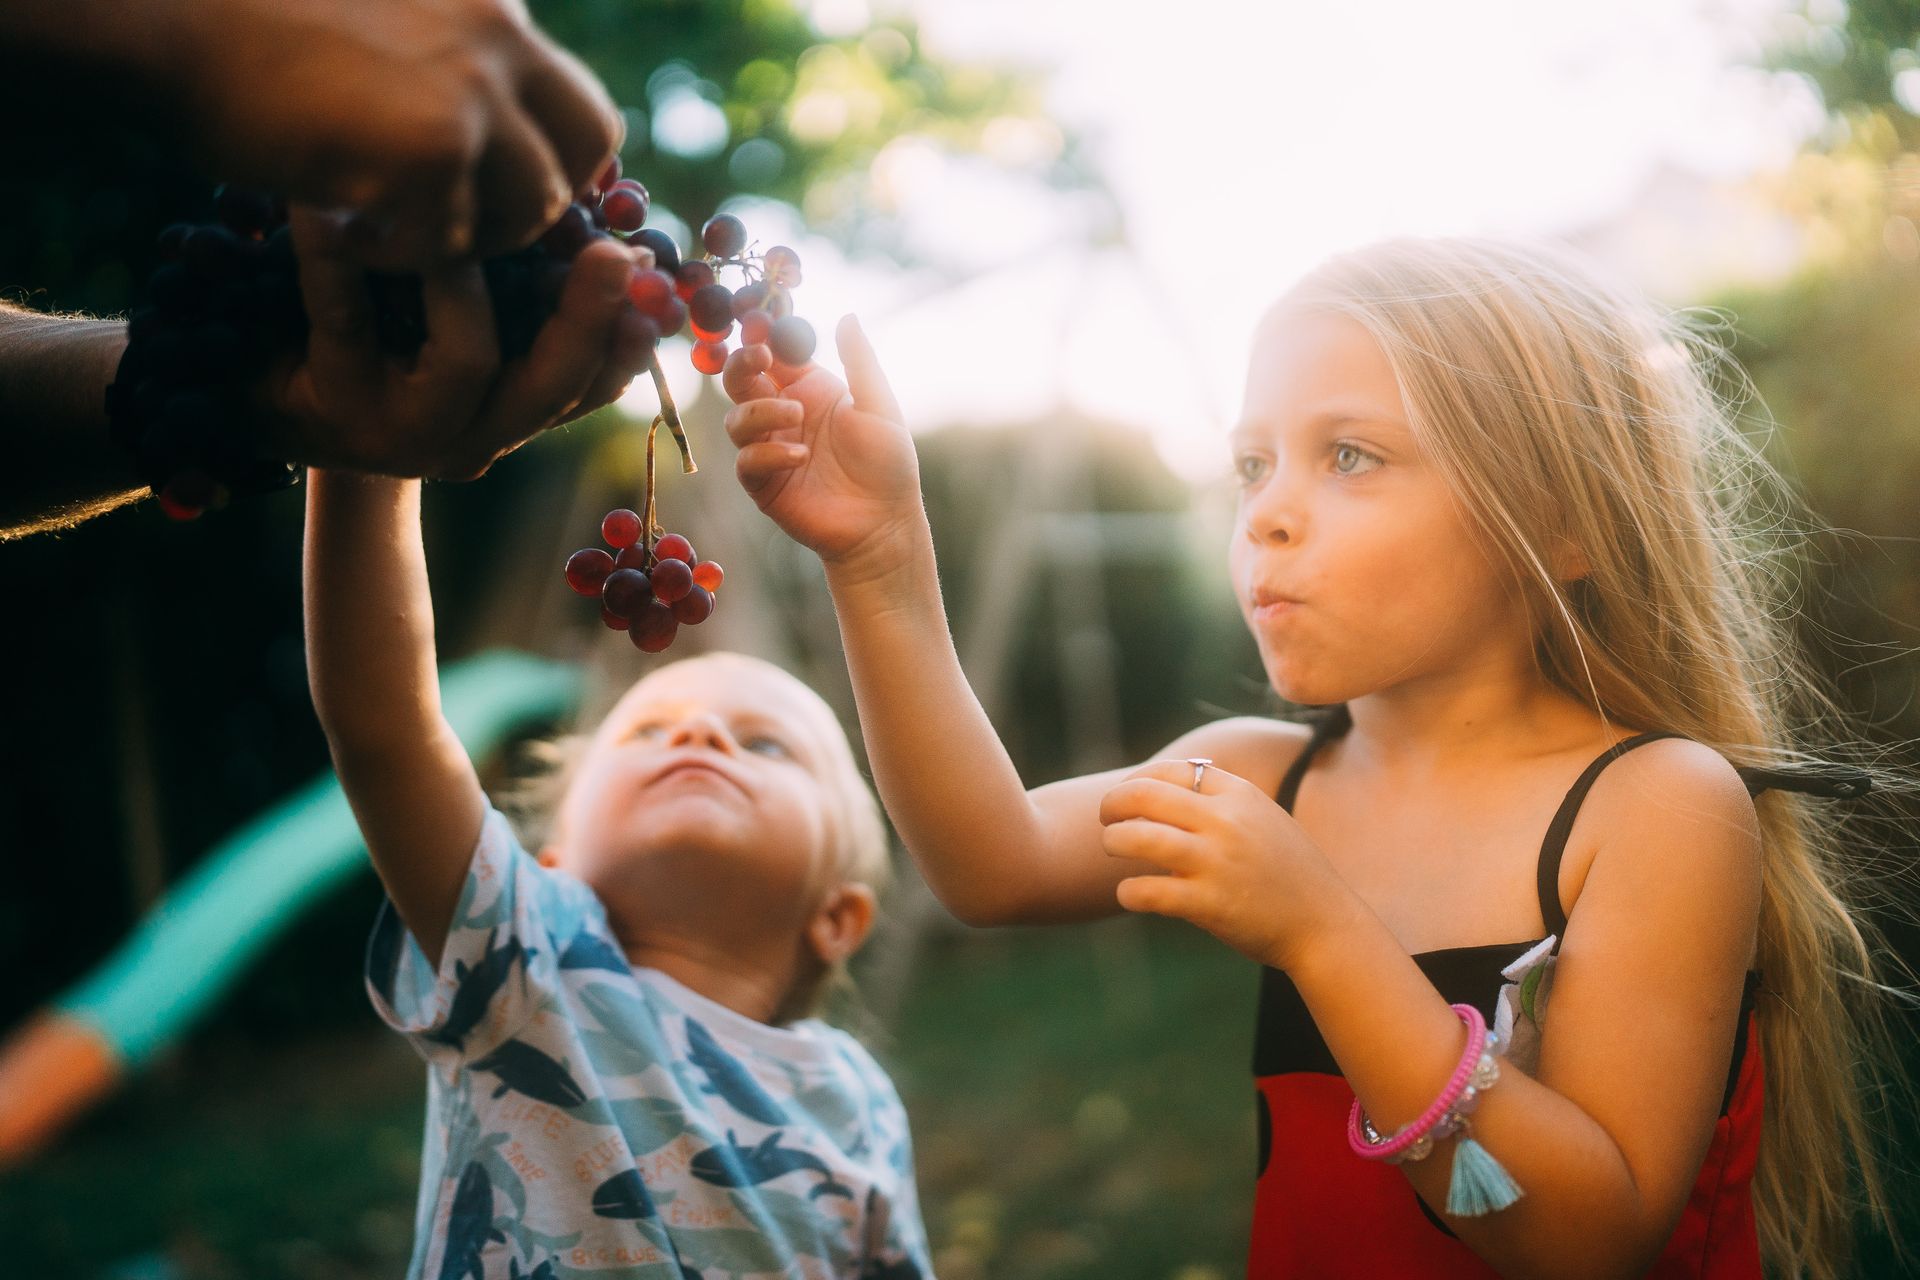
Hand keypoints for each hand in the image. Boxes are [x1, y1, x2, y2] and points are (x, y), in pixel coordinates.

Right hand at [175, 0, 618, 267]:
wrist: (163, 21)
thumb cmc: (247, 28)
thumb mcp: (384, 24)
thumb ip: (448, 62)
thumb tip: (499, 136)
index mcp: (490, 7)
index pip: (580, 105)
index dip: (555, 165)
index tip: (505, 201)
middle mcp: (498, 38)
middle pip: (585, 153)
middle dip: (535, 206)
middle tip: (461, 228)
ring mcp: (472, 91)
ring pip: (527, 207)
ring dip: (464, 236)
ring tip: (383, 224)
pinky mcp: (433, 146)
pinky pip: (453, 240)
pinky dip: (401, 254)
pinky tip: (344, 228)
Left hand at [261, 208, 652, 479]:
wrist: (262, 404)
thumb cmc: (372, 346)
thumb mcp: (453, 328)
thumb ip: (520, 297)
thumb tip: (611, 231)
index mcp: (507, 420)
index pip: (590, 387)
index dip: (628, 340)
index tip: (659, 282)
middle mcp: (467, 440)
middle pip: (548, 389)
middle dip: (588, 319)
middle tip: (613, 254)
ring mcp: (403, 433)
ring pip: (467, 362)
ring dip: (471, 282)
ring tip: (468, 209)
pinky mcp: (333, 408)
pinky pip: (348, 320)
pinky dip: (340, 258)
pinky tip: (333, 205)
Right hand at [720, 316, 924, 571]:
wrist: (883, 523)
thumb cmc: (888, 464)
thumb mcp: (878, 405)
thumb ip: (859, 360)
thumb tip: (847, 316)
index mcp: (809, 389)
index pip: (775, 353)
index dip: (763, 336)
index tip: (761, 324)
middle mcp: (784, 414)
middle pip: (741, 380)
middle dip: (743, 363)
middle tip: (759, 358)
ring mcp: (770, 448)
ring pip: (736, 419)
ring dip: (761, 412)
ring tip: (797, 418)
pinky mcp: (763, 483)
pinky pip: (747, 461)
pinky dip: (768, 454)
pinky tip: (800, 457)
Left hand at [1098, 758, 1358, 970]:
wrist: (1326, 925)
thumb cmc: (1290, 873)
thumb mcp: (1264, 819)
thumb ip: (1222, 801)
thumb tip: (1167, 787)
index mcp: (1239, 795)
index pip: (1171, 770)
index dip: (1138, 779)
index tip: (1127, 796)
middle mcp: (1225, 822)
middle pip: (1144, 794)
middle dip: (1113, 804)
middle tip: (1105, 819)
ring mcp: (1217, 862)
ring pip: (1138, 837)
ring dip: (1113, 841)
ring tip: (1112, 848)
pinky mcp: (1209, 903)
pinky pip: (1148, 891)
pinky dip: (1128, 891)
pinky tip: (1129, 894)